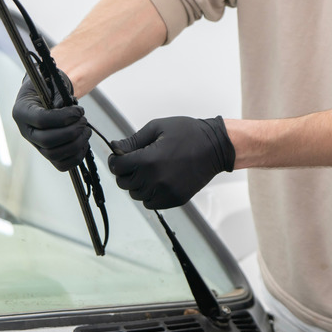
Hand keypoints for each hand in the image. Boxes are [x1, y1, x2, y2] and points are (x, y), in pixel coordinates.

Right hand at [12, 71, 90, 170]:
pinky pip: (61, 165)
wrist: (43, 95)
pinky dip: (76, 157)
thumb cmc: (46, 88)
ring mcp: (36, 145)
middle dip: (71, 132)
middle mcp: (25, 131)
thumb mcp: (49, 84)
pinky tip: (83, 144)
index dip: (64, 118)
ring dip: (76, 144)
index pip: (41, 120)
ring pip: (54, 155)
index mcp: (22, 112)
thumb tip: (69, 111)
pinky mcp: (48, 153)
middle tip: (83, 121)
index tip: (79, 111)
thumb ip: (58, 95)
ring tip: (86, 131)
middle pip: (47, 141)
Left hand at [108, 116, 234, 209]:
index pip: (117, 167)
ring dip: (137, 184)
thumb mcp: (157, 128)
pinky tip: (156, 181)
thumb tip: (116, 148)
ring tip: (148, 171)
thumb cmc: (189, 134)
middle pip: (124, 183)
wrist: (215, 147)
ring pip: (136, 194)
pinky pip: (151, 203)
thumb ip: (133, 141)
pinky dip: (149, 194)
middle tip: (135, 162)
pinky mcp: (175, 199)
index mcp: (148, 160)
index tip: (119, 157)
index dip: (115, 160)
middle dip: (125, 172)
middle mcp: (155, 179)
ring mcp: (166, 192)